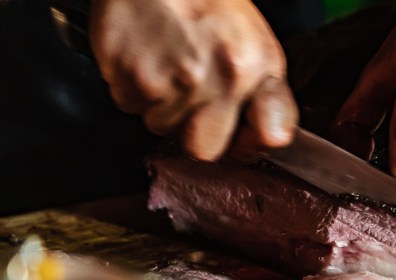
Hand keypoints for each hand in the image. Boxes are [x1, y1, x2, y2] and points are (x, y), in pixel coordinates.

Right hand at [89, 0, 297, 160]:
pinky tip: (147, 57)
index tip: (243, 133)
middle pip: (201, 149)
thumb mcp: (261, 47)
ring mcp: (161, 78)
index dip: (248, 141)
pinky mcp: (122, 72)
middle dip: (198, 131)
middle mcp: (206, 77)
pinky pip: (129, 104)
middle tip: (196, 95)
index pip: (259, 138)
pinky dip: (135, 88)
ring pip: (161, 126)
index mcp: (248, 68)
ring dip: (164, 106)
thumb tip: (273, 140)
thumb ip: (273, 100)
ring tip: (170, 65)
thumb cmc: (210, 3)